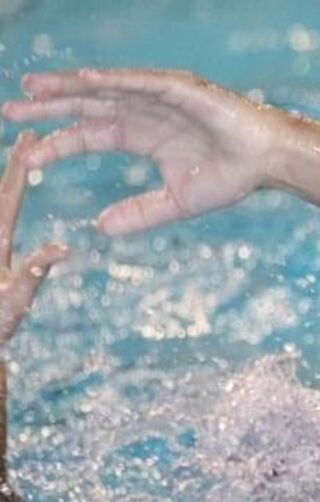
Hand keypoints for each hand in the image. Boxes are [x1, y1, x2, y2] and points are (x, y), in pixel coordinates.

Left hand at [0, 132, 67, 345]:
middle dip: (14, 162)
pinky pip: (0, 222)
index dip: (20, 167)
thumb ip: (36, 271)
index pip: (10, 196)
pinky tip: (9, 196)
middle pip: (2, 192)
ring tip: (18, 157)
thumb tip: (63, 246)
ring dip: (8, 179)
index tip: (30, 140)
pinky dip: (5, 203)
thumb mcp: (18, 299)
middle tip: (26, 134)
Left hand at [2, 68, 281, 234]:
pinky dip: (113, 79)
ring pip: (105, 88)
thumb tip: (99, 228)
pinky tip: (85, 79)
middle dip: (49, 107)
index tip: (26, 158)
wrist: (267, 161)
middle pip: (87, 106)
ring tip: (34, 86)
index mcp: (141, 136)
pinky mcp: (181, 89)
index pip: (88, 136)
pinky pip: (140, 82)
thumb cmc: (229, 177)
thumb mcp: (176, 202)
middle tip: (10, 111)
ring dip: (69, 86)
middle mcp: (144, 112)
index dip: (58, 145)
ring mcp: (160, 97)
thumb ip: (139, 213)